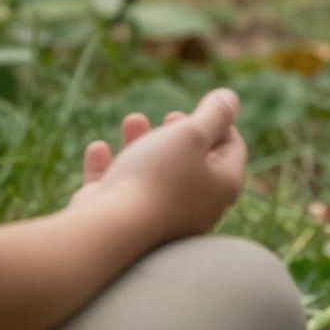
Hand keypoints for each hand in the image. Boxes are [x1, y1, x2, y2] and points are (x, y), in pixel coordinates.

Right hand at [78, 89, 246, 243]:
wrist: (112, 230)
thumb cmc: (158, 177)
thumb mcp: (192, 134)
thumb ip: (215, 114)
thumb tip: (230, 100)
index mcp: (221, 188)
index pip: (232, 148)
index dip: (219, 122)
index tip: (199, 108)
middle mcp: (196, 209)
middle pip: (194, 163)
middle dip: (179, 133)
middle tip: (171, 118)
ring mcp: (159, 220)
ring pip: (153, 175)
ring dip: (141, 143)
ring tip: (133, 119)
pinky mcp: (124, 226)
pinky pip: (118, 192)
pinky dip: (108, 168)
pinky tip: (98, 148)